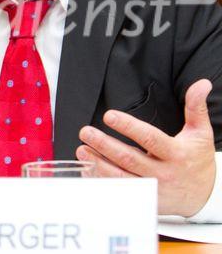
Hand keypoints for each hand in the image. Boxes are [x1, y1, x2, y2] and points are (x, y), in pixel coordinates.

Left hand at [76, 79, 215, 216]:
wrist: (202, 195)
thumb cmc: (197, 159)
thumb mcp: (200, 133)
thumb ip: (196, 108)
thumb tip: (202, 84)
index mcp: (176, 154)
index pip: (150, 139)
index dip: (129, 127)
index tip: (109, 115)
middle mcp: (163, 173)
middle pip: (129, 159)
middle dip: (105, 145)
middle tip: (86, 132)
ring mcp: (152, 189)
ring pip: (121, 177)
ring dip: (98, 164)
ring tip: (82, 149)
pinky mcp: (144, 200)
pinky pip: (120, 191)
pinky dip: (103, 181)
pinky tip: (88, 169)